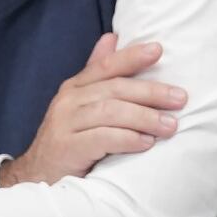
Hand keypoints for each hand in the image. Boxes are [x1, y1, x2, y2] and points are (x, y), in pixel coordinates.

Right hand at [0, 33, 186, 186]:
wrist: (36, 178)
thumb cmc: (69, 140)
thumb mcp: (81, 105)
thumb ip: (97, 74)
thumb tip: (112, 37)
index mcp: (74, 87)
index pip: (106, 66)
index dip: (131, 56)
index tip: (159, 50)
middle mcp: (67, 101)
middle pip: (115, 89)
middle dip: (151, 92)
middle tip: (181, 98)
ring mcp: (64, 124)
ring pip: (111, 112)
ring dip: (145, 117)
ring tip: (170, 125)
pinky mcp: (66, 149)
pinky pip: (103, 138)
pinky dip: (128, 139)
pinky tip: (147, 143)